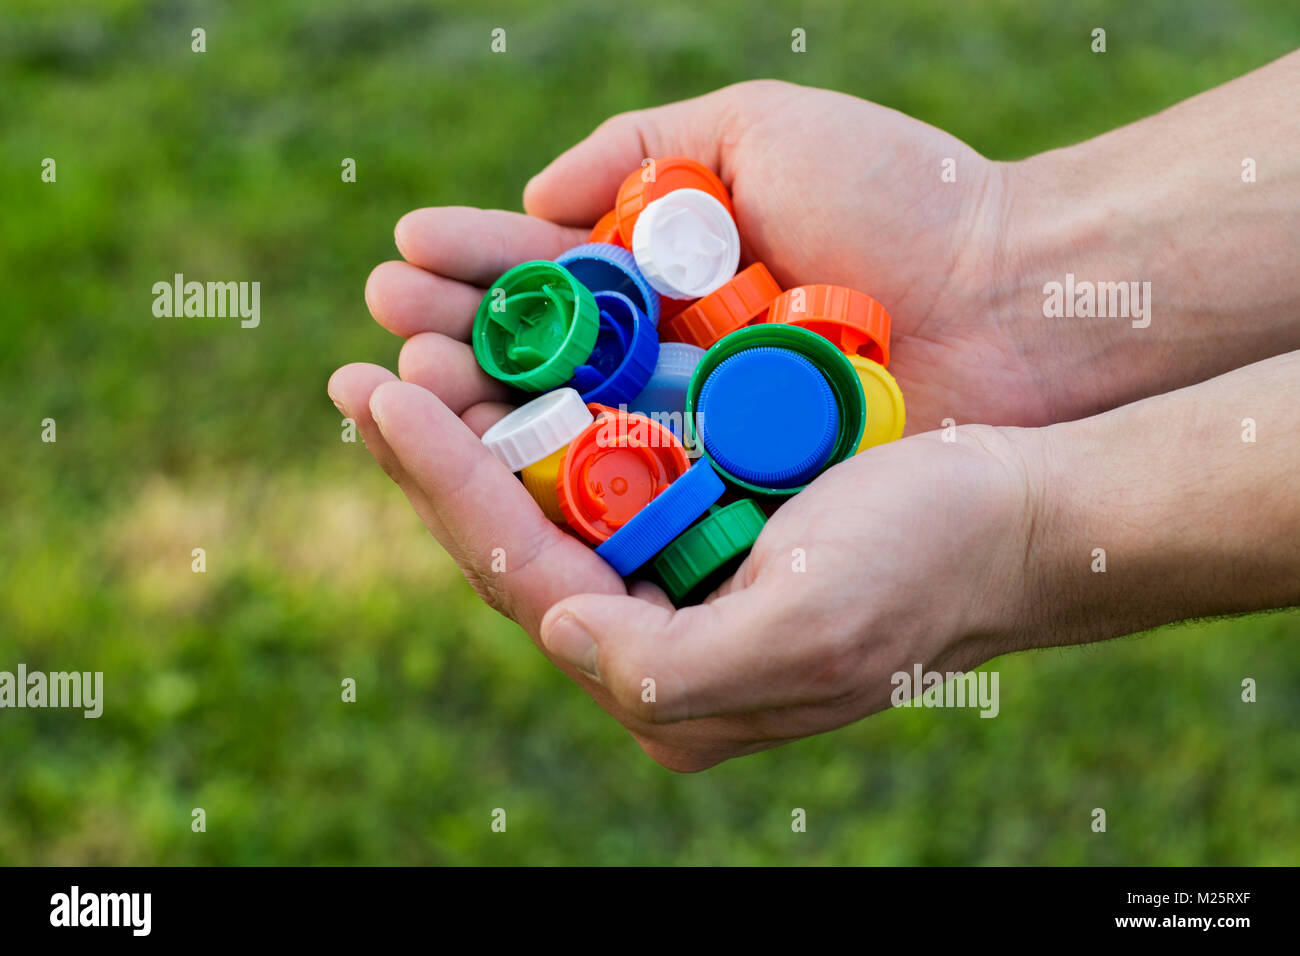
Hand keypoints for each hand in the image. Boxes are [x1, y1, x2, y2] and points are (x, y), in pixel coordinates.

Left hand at [330, 357, 1041, 769]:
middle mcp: (655, 638)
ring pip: (544, 499)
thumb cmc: (928, 563)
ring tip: (406, 353)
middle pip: (513, 543)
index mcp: (669, 683)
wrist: (1012, 512)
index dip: (446, 486)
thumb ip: (676, 668)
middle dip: (436, 458)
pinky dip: (544, 410)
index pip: (526, 579)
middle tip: (362, 371)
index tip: (382, 394)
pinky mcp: (698, 519)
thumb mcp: (814, 629)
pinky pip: (595, 463)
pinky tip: (502, 361)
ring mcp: (673, 577)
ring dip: (475, 426)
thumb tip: (565, 630)